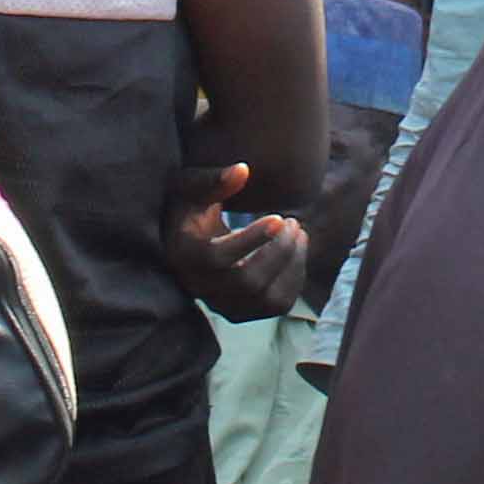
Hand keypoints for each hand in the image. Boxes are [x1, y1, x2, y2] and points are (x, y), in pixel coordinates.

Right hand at [163, 163, 309, 320]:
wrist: (185, 241)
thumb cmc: (190, 207)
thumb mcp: (191, 187)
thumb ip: (213, 180)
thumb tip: (242, 170)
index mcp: (184, 255)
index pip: (218, 258)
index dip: (251, 240)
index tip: (278, 217)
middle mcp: (201, 287)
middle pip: (248, 281)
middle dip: (279, 251)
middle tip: (292, 222)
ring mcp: (223, 305)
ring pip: (267, 299)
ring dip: (292, 265)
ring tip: (299, 233)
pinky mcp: (242, 313)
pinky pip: (278, 306)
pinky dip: (295, 278)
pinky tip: (297, 250)